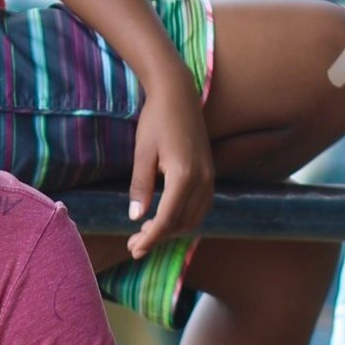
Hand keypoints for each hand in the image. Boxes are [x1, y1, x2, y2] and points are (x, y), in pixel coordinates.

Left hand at [126, 53, 212, 255]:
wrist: (178, 94)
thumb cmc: (156, 120)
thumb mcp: (142, 154)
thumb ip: (141, 187)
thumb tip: (136, 217)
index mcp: (183, 176)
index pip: (167, 219)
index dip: (150, 238)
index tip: (134, 249)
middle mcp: (202, 180)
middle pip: (182, 223)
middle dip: (159, 237)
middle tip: (134, 244)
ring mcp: (209, 177)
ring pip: (194, 218)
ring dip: (172, 230)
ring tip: (147, 233)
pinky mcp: (210, 173)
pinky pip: (201, 206)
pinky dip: (184, 218)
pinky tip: (166, 218)